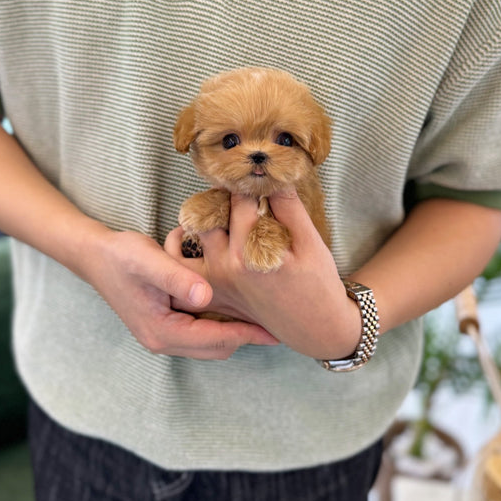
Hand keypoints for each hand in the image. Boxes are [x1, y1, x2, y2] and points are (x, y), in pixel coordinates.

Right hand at [83, 228, 277, 358]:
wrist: (95, 255)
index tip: (274, 330)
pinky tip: (238, 306)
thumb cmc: (122, 255)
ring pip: (211, 343)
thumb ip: (178, 277)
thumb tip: (206, 295)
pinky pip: (202, 332)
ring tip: (262, 315)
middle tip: (275, 322)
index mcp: (161, 332)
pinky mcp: (166, 325)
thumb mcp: (150, 260)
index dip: (247, 334)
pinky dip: (221, 324)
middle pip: (216, 348)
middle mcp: (163, 340)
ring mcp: (164, 335)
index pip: (215, 340)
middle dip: (246, 337)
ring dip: (235, 331)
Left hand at [166, 191, 361, 359]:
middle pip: (209, 213)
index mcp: (252, 252)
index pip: (239, 199)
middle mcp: (226, 266)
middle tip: (238, 190)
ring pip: (191, 236)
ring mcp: (215, 281)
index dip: (248, 181)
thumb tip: (272, 173)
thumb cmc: (318, 285)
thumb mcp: (311, 242)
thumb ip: (288, 206)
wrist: (316, 329)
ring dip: (201, 218)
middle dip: (223, 196)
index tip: (253, 172)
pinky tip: (195, 234)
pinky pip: (185, 267)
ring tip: (221, 210)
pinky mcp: (213, 292)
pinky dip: (183, 248)